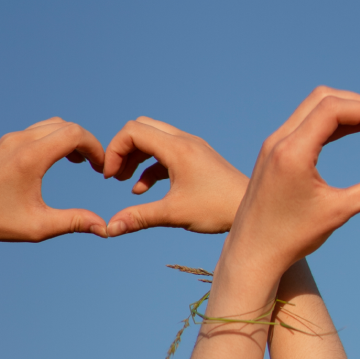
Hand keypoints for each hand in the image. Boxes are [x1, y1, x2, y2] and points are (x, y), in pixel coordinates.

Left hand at [0, 117, 107, 245]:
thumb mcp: (39, 226)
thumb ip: (74, 222)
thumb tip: (105, 229)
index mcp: (30, 157)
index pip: (74, 134)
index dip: (96, 148)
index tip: (101, 169)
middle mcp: (20, 141)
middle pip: (66, 126)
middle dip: (86, 143)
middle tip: (95, 167)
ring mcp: (10, 140)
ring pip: (51, 125)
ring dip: (71, 139)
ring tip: (80, 162)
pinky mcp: (4, 143)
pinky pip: (38, 130)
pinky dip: (55, 139)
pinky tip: (58, 160)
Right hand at [103, 117, 248, 235]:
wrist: (250, 209)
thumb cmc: (217, 210)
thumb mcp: (174, 214)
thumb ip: (139, 218)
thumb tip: (109, 229)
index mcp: (177, 148)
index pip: (133, 131)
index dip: (114, 150)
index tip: (110, 177)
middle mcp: (184, 141)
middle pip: (141, 128)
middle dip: (122, 150)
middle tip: (114, 176)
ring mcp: (192, 148)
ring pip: (153, 139)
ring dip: (135, 157)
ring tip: (123, 181)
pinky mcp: (197, 158)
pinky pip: (165, 153)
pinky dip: (149, 166)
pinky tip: (141, 190)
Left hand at [224, 87, 359, 279]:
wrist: (252, 252)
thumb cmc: (292, 237)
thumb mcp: (337, 213)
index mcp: (293, 152)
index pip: (333, 107)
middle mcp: (279, 141)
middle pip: (323, 97)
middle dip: (358, 105)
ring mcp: (273, 144)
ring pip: (313, 106)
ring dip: (344, 110)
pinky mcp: (273, 151)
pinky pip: (304, 121)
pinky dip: (329, 121)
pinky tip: (352, 132)